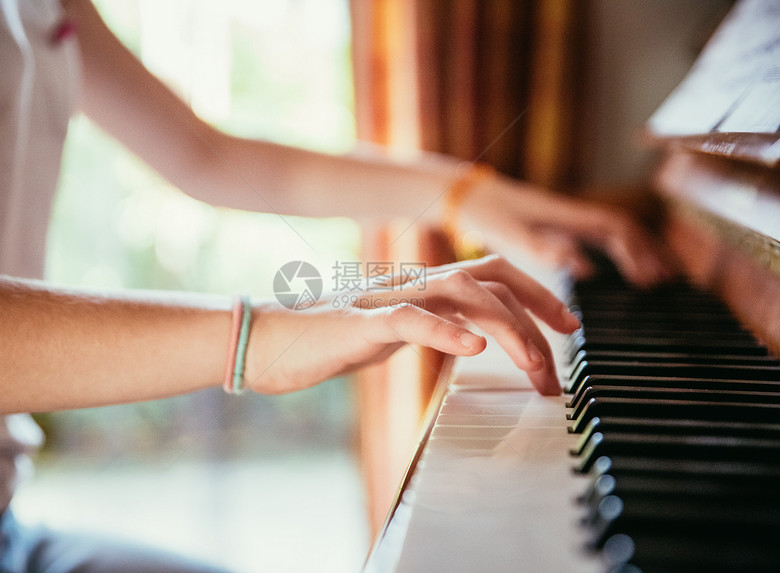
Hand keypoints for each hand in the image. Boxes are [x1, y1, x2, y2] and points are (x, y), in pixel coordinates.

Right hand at [243, 255, 579, 395]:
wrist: (265, 340)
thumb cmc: (323, 341)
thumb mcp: (390, 334)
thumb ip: (427, 327)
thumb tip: (464, 336)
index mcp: (421, 286)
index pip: (492, 275)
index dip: (536, 295)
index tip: (567, 326)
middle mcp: (412, 283)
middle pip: (491, 276)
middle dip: (538, 310)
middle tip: (567, 347)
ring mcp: (388, 298)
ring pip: (463, 293)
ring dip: (508, 328)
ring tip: (535, 366)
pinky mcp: (361, 322)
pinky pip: (411, 320)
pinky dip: (446, 330)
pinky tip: (475, 346)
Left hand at [461, 171, 674, 287]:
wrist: (461, 194)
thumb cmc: (484, 212)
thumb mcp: (511, 234)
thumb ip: (546, 249)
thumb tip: (586, 267)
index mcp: (566, 214)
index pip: (616, 228)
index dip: (638, 251)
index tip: (650, 277)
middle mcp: (569, 214)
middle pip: (621, 229)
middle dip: (646, 251)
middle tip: (665, 280)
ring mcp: (561, 219)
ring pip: (608, 232)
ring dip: (631, 252)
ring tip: (650, 278)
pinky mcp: (550, 226)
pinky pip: (590, 237)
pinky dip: (607, 252)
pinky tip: (605, 271)